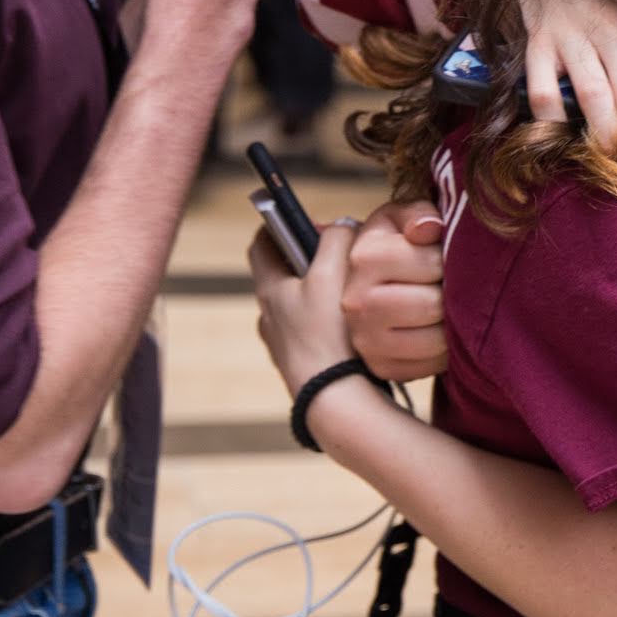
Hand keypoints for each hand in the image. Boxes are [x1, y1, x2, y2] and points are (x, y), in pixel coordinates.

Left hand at [251, 220, 360, 397]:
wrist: (330, 398)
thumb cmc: (327, 333)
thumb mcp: (332, 274)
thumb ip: (336, 240)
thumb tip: (342, 226)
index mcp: (268, 289)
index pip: (262, 243)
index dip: (280, 224)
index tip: (305, 219)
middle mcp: (269, 315)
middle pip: (283, 274)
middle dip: (309, 259)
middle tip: (340, 255)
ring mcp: (283, 343)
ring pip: (299, 304)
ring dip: (321, 293)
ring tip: (353, 292)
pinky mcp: (301, 364)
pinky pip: (312, 332)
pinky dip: (328, 322)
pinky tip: (354, 328)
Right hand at [343, 201, 447, 382]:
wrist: (378, 282)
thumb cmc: (400, 243)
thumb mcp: (405, 218)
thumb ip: (419, 213)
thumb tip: (427, 230)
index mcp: (364, 257)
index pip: (431, 264)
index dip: (446, 259)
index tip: (442, 257)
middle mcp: (356, 302)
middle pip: (434, 305)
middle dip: (450, 293)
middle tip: (448, 285)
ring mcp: (366, 340)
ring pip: (436, 340)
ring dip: (452, 323)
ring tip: (447, 306)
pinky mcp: (382, 368)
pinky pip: (431, 366)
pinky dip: (445, 352)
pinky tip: (438, 330)